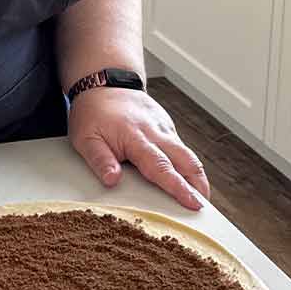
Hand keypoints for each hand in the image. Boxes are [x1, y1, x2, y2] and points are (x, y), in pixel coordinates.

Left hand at [68, 86, 210, 209]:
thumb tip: (112, 180)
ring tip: (201, 197)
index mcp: (135, 137)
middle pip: (185, 160)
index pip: (160, 166)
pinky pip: (180, 146)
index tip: (193, 203)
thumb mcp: (85, 137)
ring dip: (196, 175)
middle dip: (198, 184)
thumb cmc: (93, 112)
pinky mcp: (166, 125)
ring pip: (187, 153)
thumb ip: (99, 159)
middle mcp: (155, 131)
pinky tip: (188, 178)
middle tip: (205, 207)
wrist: (102, 82)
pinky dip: (187, 163)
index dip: (178, 187)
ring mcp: (163, 127)